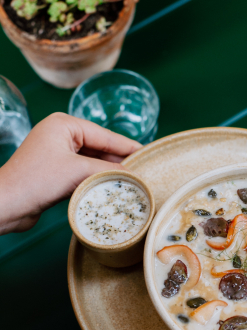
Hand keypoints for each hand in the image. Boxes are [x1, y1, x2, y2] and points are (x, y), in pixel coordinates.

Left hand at [0, 112, 141, 233]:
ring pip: (93, 161)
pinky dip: (98, 179)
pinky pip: (84, 172)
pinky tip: (113, 187)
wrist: (7, 205)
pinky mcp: (56, 172)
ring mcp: (57, 154)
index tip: (148, 153)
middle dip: (120, 160)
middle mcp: (61, 135)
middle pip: (100, 147)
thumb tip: (133, 175)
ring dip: (110, 172)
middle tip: (144, 171)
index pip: (105, 135)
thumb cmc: (36, 181)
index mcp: (64, 125)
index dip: (128, 146)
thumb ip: (108, 170)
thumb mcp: (78, 171)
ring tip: (134, 180)